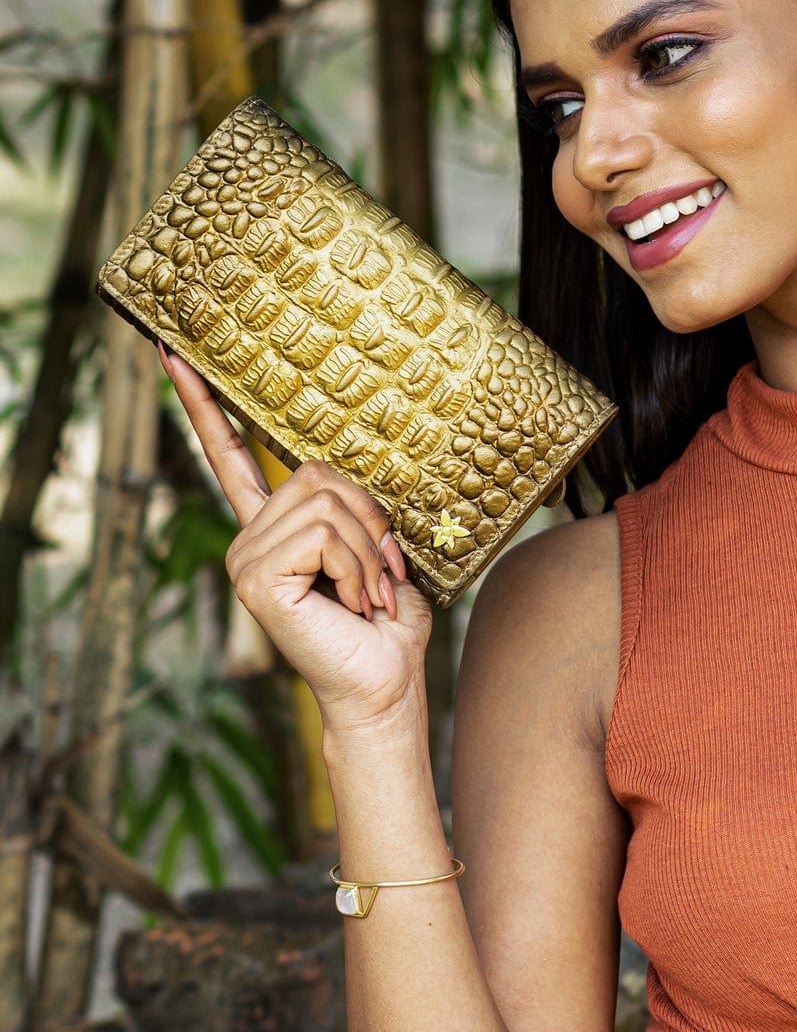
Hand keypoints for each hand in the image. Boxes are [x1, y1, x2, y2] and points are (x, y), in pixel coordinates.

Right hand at [159, 341, 431, 731]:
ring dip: (368, 549)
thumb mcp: (378, 545)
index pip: (232, 455)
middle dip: (368, 518)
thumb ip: (354, 503)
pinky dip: (357, 566)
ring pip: (326, 502)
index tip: (174, 352)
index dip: (206, 404)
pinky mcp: (255, 579)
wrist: (386, 679)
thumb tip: (348, 471)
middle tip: (380, 573)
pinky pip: (325, 535)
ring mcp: (245, 558)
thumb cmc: (387, 619)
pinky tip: (352, 604)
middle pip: (315, 472)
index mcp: (276, 526)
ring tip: (366, 595)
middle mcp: (250, 537)